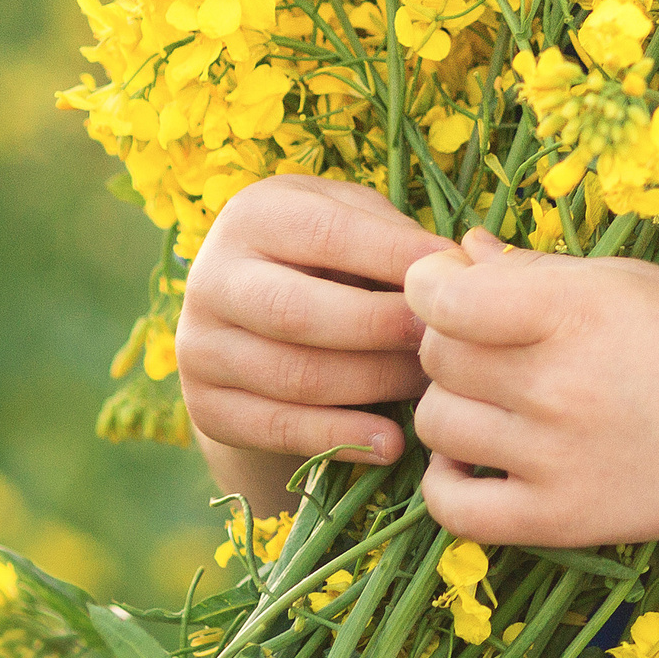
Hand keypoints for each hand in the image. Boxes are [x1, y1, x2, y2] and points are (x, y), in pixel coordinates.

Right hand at [177, 175, 457, 478]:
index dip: (395, 256)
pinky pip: (278, 430)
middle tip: (443, 341)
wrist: (253, 318)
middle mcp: (211, 278)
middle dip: (382, 329)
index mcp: (253, 215)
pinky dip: (341, 440)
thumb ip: (394, 236)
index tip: (454, 277)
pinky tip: (392, 442)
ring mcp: (199, 348)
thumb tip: (459, 267)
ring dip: (374, 386)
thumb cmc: (327, 255)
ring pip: (296, 377)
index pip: (327, 234)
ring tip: (429, 388)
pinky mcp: (205, 408)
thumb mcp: (352, 220)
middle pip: (301, 313)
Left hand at [406, 230, 658, 547]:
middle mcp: (558, 386)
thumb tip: (461, 252)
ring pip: (436, 424)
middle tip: (485, 337)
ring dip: (450, 402)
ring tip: (490, 394)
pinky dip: (445, 481)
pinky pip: (453, 509)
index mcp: (575, 310)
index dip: (428, 284)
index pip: (445, 299)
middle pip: (437, 357)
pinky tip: (472, 457)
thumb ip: (535, 267)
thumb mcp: (622, 280)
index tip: (445, 284)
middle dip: (445, 338)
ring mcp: (554, 460)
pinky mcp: (557, 521)